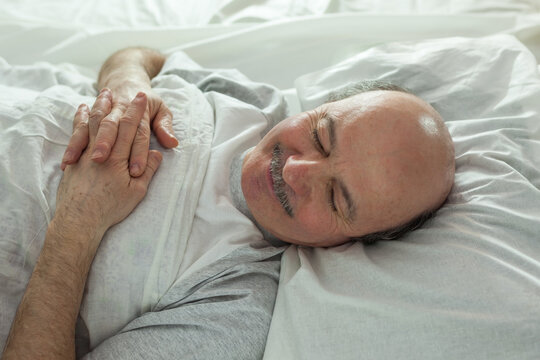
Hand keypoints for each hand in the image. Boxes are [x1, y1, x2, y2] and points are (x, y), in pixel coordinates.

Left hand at [55, 89, 161, 239]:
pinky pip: (78, 133)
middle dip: (120, 105)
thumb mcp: (136, 193)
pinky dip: (81, 120)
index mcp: (120, 159)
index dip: (137, 111)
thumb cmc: (110, 208)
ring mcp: (86, 154)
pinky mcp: (75, 160)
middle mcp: (102, 152)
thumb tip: (157, 152)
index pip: (131, 128)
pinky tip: (83, 110)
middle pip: (112, 121)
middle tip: (125, 90)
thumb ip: (148, 170)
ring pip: (93, 123)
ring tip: (104, 93)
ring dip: (99, 107)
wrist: (79, 221)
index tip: (142, 97)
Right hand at [60, 88, 176, 176]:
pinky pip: (79, 129)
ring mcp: (103, 112)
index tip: (136, 171)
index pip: (139, 134)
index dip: (138, 152)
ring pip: (93, 126)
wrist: (125, 77)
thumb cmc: (147, 101)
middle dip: (106, 143)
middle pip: (112, 127)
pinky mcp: (91, 117)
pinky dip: (72, 144)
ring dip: (85, 143)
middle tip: (101, 160)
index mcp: (139, 111)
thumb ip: (164, 127)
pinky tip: (68, 161)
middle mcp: (119, 110)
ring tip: (79, 161)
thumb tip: (172, 143)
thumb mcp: (161, 110)